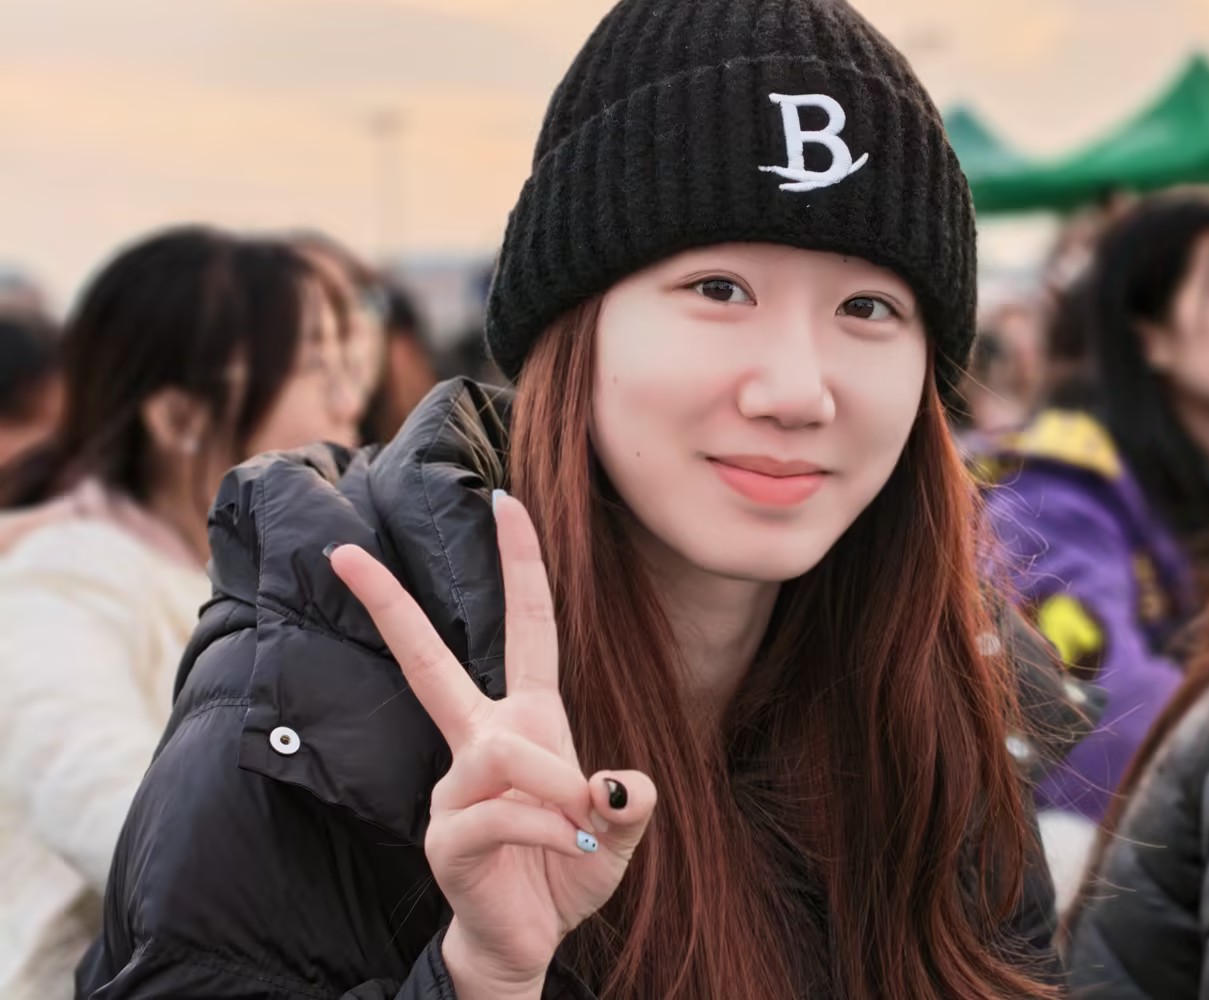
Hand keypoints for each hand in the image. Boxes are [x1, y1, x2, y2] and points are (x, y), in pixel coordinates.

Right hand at [328, 491, 656, 997]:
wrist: (529, 942)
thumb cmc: (568, 871)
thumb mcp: (619, 832)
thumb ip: (631, 803)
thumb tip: (614, 782)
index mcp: (526, 720)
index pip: (526, 626)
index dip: (520, 564)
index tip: (507, 499)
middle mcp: (481, 741)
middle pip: (427, 660)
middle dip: (389, 605)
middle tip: (345, 550)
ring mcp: (453, 787)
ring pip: (501, 753)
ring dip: (555, 786)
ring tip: (580, 822)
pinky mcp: (444, 836)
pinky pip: (500, 810)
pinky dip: (549, 828)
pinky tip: (566, 847)